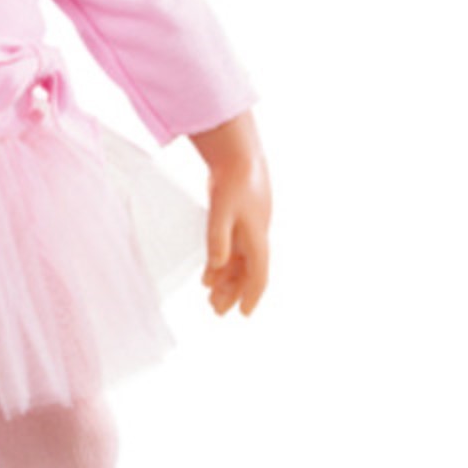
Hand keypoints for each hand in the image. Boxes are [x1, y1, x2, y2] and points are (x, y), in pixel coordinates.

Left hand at [189, 109, 270, 316]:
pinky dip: (222, 262)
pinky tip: (209, 274)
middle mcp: (256, 235)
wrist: (238, 152)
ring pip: (239, 261)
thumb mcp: (222, 211)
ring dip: (226, 280)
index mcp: (257, 236)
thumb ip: (218, 239)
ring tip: (210, 298)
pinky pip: (233, 248)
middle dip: (233, 293)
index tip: (243, 314)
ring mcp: (248, 227)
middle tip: (217, 312)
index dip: (251, 296)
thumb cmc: (233, 180)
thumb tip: (216, 267)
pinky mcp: (238, 218)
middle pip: (247, 272)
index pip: (258, 275)